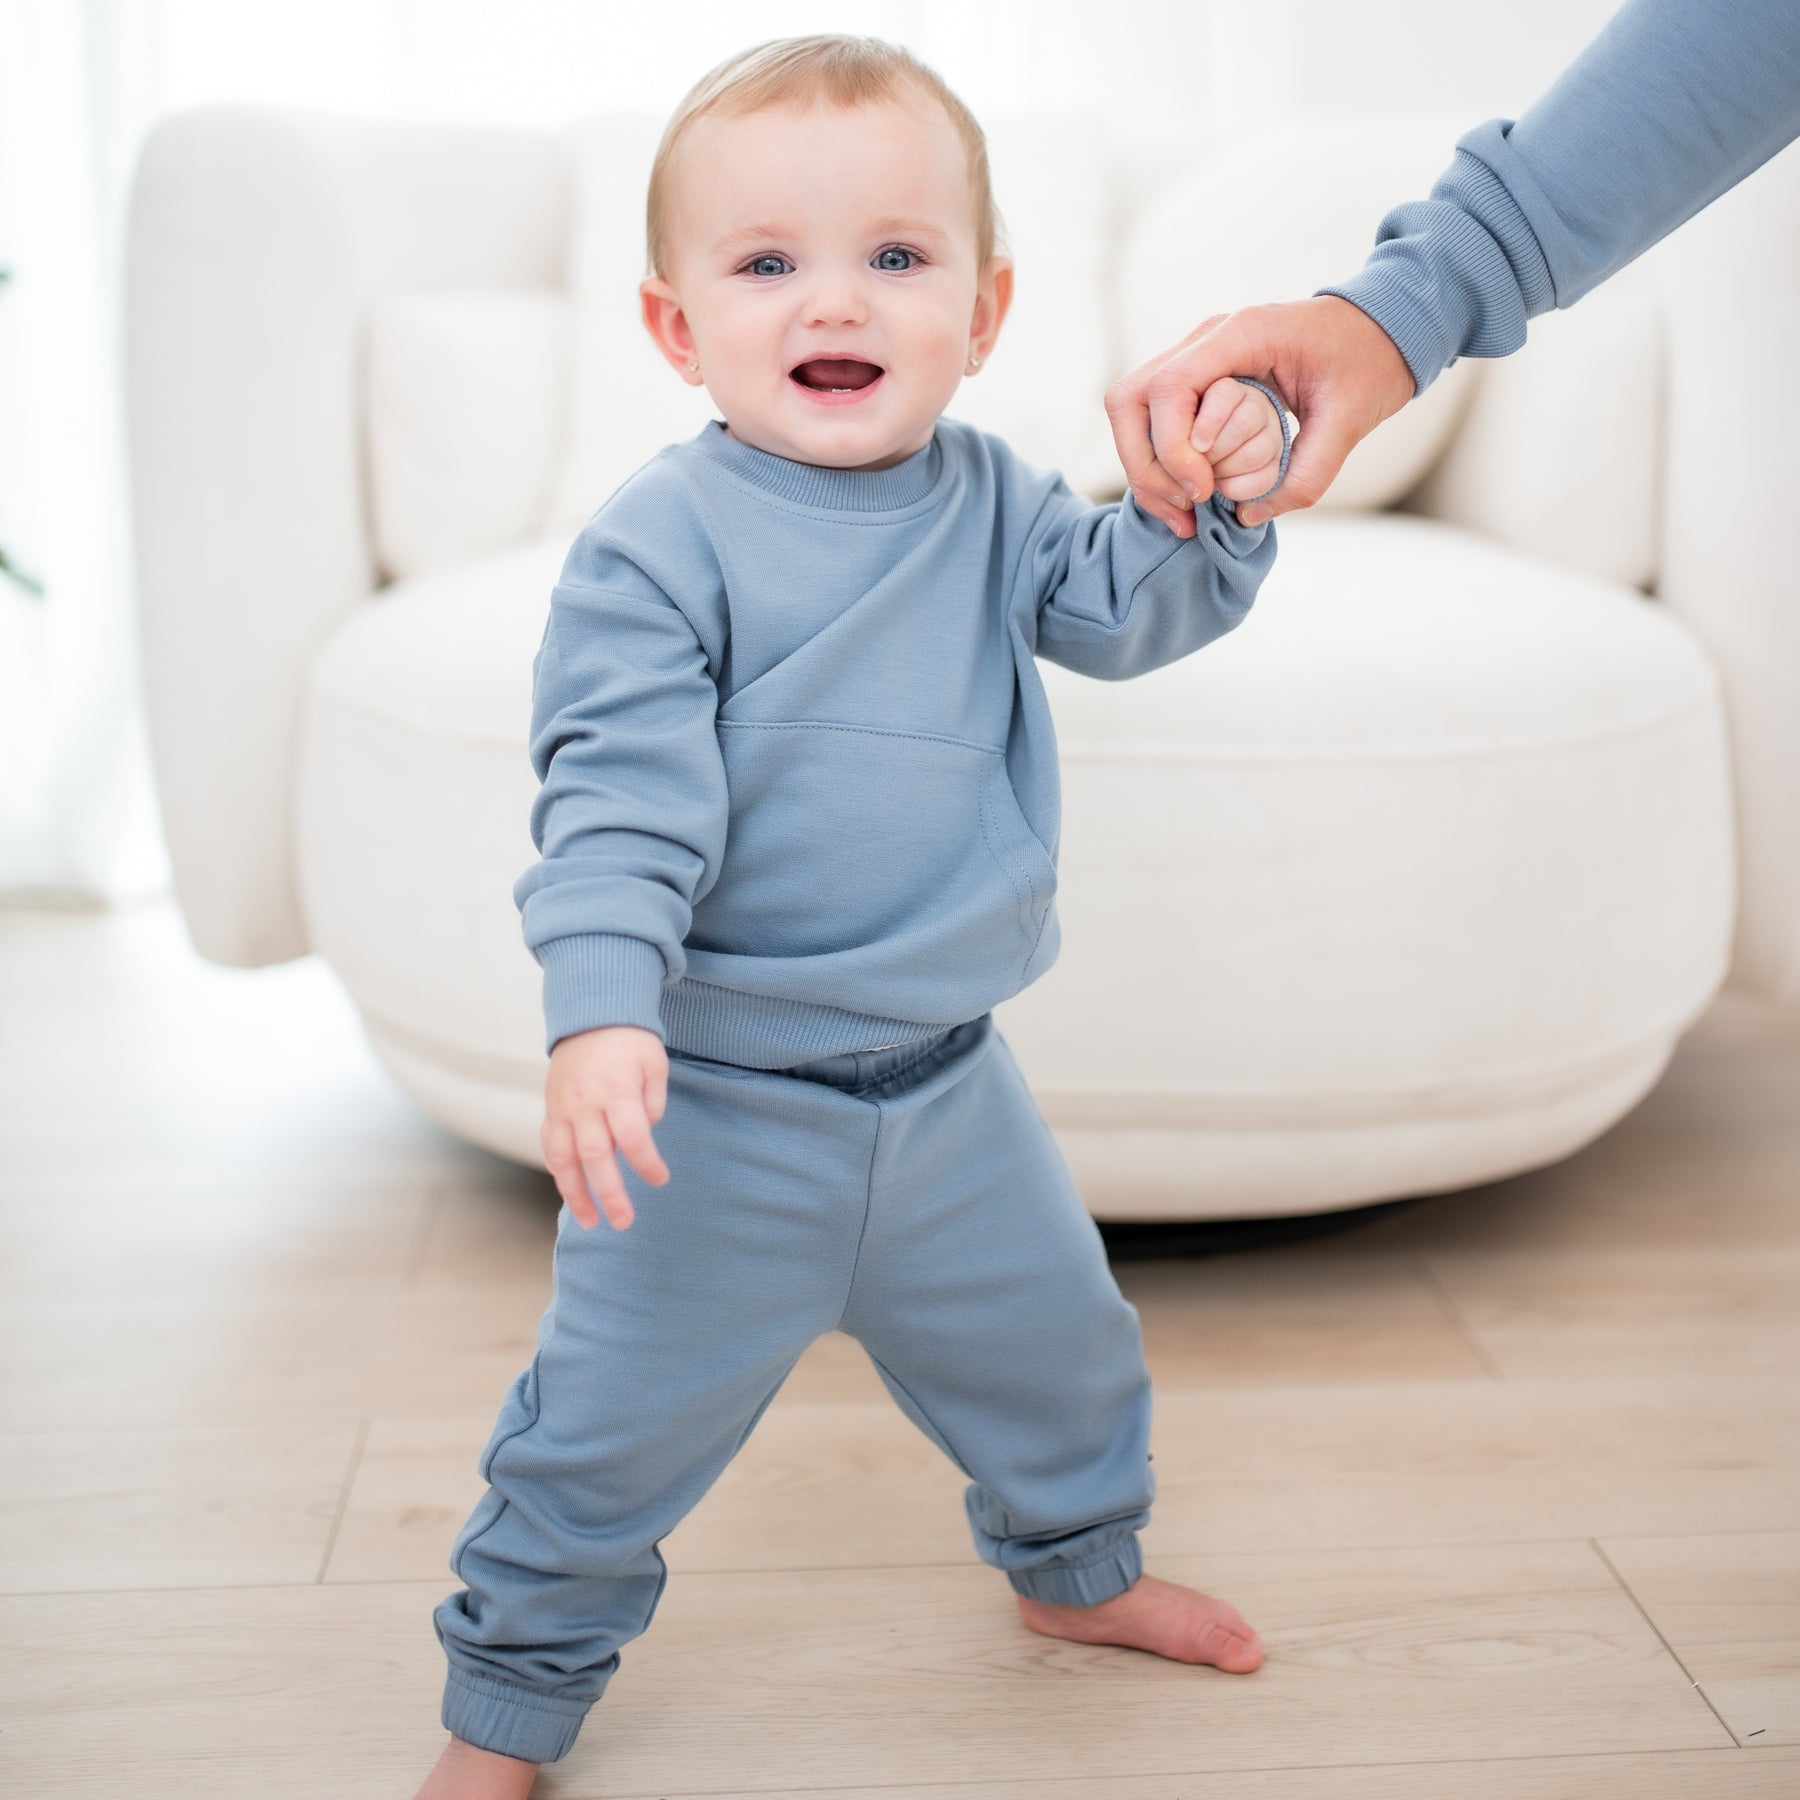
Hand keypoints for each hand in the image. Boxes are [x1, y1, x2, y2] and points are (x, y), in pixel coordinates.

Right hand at [541, 1024, 670, 1230]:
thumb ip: (652, 1102)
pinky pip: (551, 1147)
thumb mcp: (654, 1064)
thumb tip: (643, 1137)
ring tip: (591, 1222)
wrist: (590, 1015)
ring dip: (576, 1194)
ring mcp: (563, 1108)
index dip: (646, 1163)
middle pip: (596, 1156)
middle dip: (610, 1194)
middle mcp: (585, 1103)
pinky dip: (560, 1172)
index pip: (632, 1137)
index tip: (660, 1179)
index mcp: (616, 1090)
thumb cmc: (630, 1042)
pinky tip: (573, 1193)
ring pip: (564, 1159)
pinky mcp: (551, 1110)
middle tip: (624, 1221)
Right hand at [1104, 295, 1414, 535]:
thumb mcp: (1349, 421)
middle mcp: (1206, 340)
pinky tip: (1188, 501)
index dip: (1173, 448)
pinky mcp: (1198, 382)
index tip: (1204, 490)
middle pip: (1130, 400)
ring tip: (1184, 514)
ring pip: (1131, 412)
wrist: (1383, 329)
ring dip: (1147, 470)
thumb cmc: (1369, 362)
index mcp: (1243, 334)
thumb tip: (1246, 515)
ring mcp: (1197, 358)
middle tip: (1187, 507)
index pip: (1170, 387)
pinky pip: (1154, 422)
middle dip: (1146, 465)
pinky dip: (1160, 466)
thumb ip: (1305, 475)